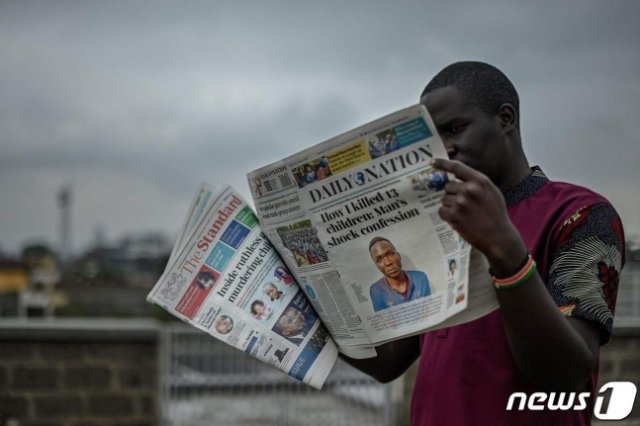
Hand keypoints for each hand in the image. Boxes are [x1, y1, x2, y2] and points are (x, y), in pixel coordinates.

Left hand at [431, 158, 526, 274]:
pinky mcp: (453, 216)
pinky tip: (459, 219)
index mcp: (480, 181)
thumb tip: (456, 172)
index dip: (442, 163)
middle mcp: (469, 190)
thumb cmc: (495, 213)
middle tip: (465, 204)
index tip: (431, 162)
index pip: (457, 167)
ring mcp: (460, 203)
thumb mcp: (492, 191)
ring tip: (464, 213)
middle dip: (453, 194)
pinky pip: (442, 211)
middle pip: (448, 186)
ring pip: (444, 199)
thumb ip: (475, 180)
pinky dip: (447, 215)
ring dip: (451, 205)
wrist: (498, 236)